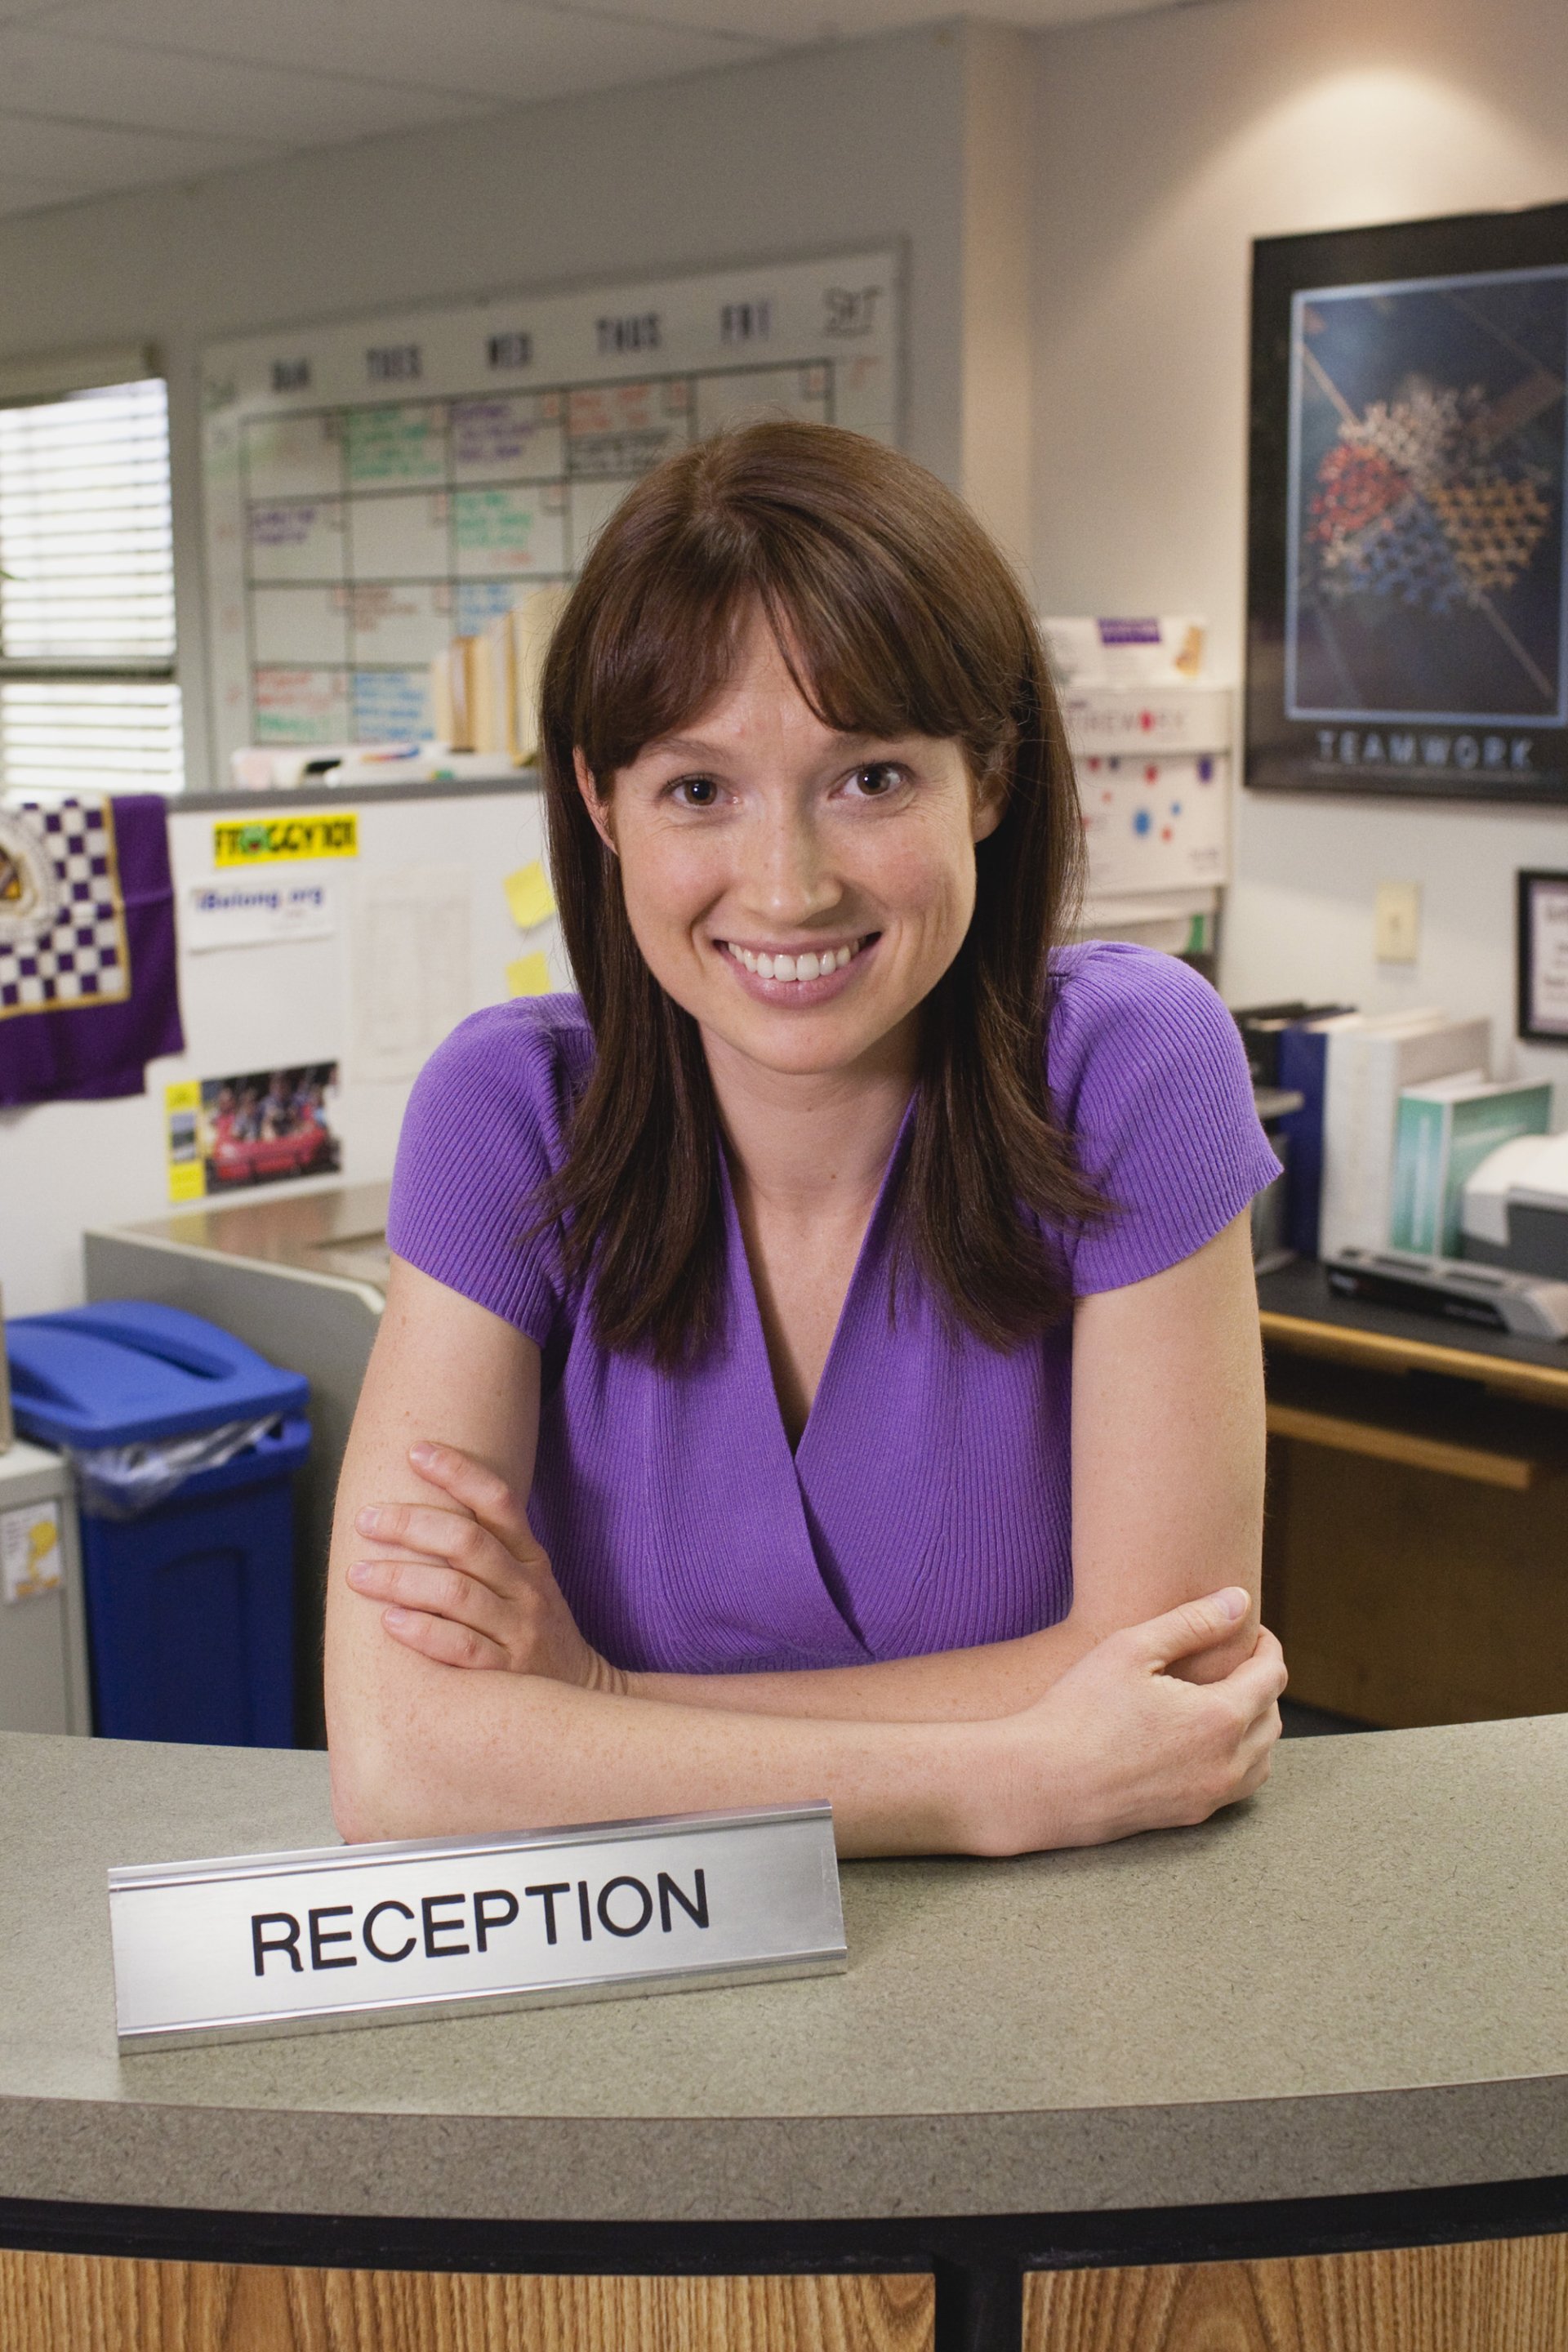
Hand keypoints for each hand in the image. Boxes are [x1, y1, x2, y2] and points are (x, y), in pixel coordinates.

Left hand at [346, 1440, 626, 1693]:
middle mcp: (527, 1589)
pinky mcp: (507, 1675)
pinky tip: (390, 1621)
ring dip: (403, 1580)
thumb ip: (489, 1547)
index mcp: (531, 1558)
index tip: (416, 1451)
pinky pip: (462, 1649)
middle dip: (411, 1525)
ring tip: (358, 1574)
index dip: (459, 1472)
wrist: (582, 1698)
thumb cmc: (535, 1631)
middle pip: (468, 1543)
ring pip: (457, 1594)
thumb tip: (422, 1507)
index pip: (498, 1502)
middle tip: (366, 1520)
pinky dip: (425, 1632)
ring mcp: (519, 1632)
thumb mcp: (528, 1581)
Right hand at [971, 1588, 1286, 1855]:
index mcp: (1219, 1717)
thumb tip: (1240, 1600)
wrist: (1043, 1784)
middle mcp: (1226, 1762)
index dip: (1267, 1646)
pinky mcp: (1191, 1816)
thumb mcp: (1131, 1649)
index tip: (1250, 1630)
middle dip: (1264, 1682)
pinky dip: (1241, 1758)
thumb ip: (1192, 1622)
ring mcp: (1210, 1795)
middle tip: (1237, 1658)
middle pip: (1272, 1716)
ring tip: (1228, 1697)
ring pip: (1263, 1757)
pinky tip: (1209, 1741)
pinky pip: (1239, 1786)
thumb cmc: (1080, 1711)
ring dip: (1257, 1723)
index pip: (1272, 1676)